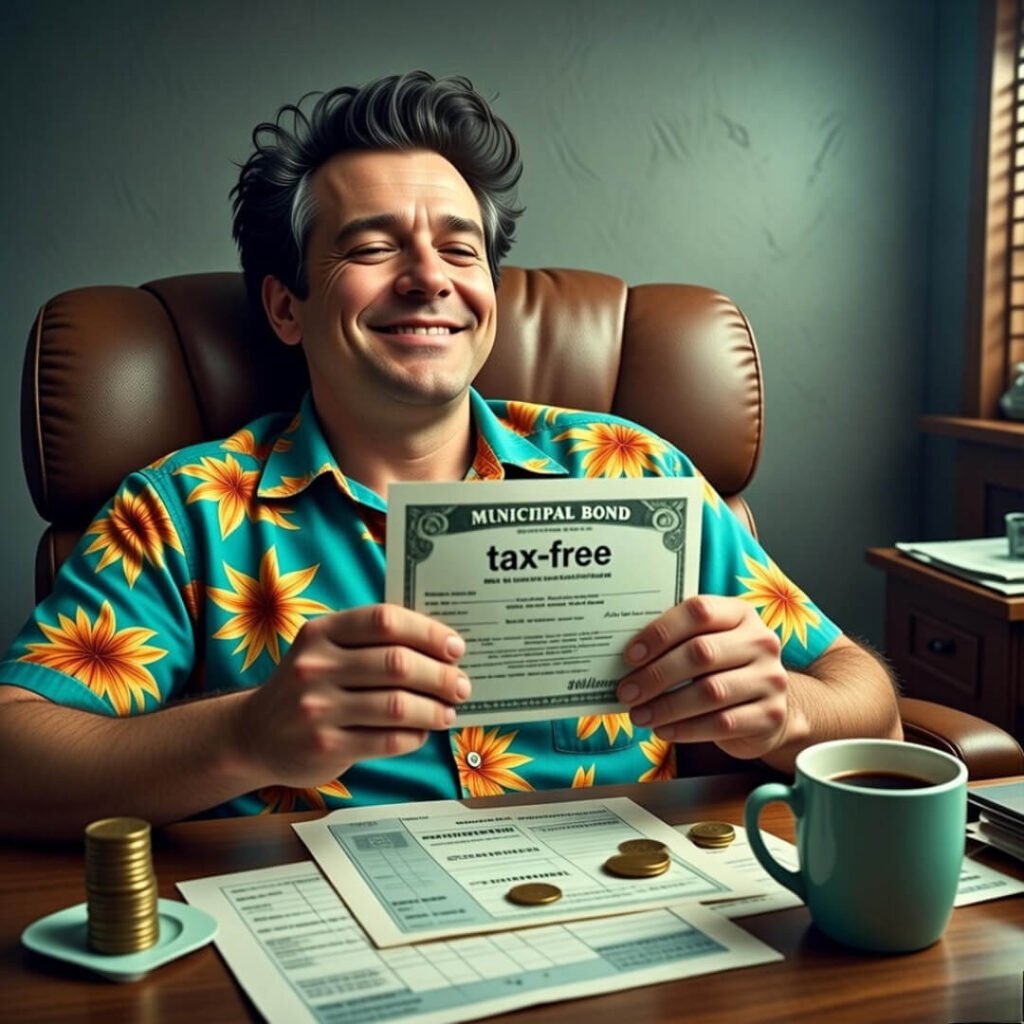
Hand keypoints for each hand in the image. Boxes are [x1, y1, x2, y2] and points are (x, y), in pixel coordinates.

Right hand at [234, 604, 468, 786]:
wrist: (254, 734)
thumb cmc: (308, 686)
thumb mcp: (326, 651)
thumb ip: (373, 643)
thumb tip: (442, 648)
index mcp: (321, 632)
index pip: (384, 621)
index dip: (428, 633)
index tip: (455, 647)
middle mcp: (315, 666)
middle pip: (398, 664)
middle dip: (441, 676)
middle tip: (462, 685)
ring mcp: (317, 708)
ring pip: (397, 705)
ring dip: (434, 710)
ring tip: (448, 712)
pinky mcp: (324, 746)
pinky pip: (387, 740)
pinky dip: (414, 736)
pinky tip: (422, 733)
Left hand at [617, 595, 797, 759]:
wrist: (770, 708)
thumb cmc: (724, 670)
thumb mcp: (709, 645)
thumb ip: (678, 642)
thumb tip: (627, 658)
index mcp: (740, 614)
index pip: (699, 612)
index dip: (661, 632)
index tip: (630, 655)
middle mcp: (761, 642)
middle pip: (702, 653)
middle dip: (657, 674)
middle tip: (627, 691)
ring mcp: (770, 679)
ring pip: (711, 691)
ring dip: (666, 706)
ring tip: (638, 715)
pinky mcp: (771, 715)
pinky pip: (721, 723)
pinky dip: (686, 728)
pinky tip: (662, 730)